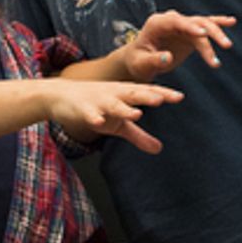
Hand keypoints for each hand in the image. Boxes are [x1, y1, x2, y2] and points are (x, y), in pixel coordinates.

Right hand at [44, 76, 183, 152]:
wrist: (61, 96)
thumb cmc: (96, 107)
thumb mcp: (119, 124)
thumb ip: (139, 136)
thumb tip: (159, 149)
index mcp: (125, 94)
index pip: (147, 92)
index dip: (163, 94)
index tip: (180, 97)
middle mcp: (114, 94)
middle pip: (133, 94)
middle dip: (147, 96)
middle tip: (161, 99)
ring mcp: (98, 101)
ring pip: (113, 104)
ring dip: (124, 108)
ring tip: (137, 114)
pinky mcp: (82, 109)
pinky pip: (89, 114)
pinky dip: (93, 117)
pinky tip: (98, 122)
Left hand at [121, 11, 236, 81]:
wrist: (139, 61)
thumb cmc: (138, 62)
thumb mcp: (142, 64)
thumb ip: (154, 60)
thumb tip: (168, 57)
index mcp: (157, 23)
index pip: (175, 21)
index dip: (190, 26)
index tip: (202, 34)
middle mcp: (171, 20)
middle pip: (194, 22)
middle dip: (210, 32)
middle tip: (224, 45)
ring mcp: (182, 25)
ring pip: (203, 25)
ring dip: (216, 34)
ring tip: (227, 46)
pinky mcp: (190, 33)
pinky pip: (205, 27)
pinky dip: (218, 23)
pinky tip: (231, 21)